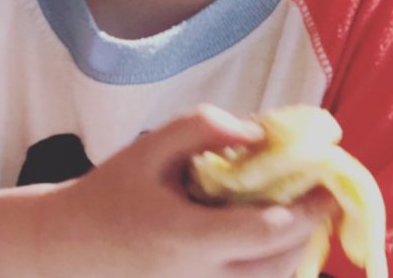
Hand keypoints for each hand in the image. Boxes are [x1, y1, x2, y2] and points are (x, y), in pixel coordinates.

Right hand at [36, 104, 336, 277]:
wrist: (66, 251)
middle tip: (321, 194)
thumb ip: (203, 128)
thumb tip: (259, 133)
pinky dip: (271, 269)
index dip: (306, 207)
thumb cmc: (110, 194)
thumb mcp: (150, 147)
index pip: (266, 232)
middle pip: (279, 266)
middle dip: (309, 229)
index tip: (326, 179)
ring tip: (300, 213)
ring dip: (294, 252)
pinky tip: (270, 240)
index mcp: (186, 240)